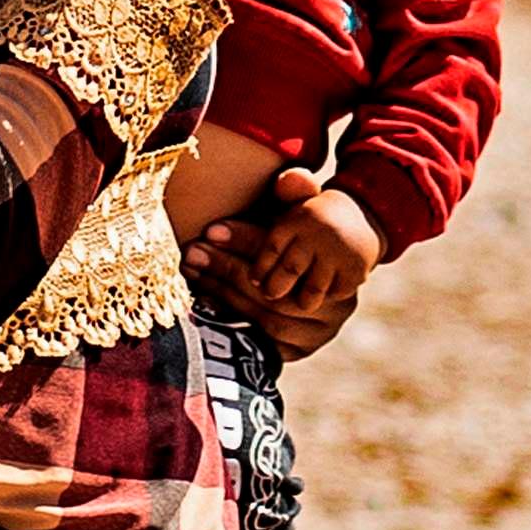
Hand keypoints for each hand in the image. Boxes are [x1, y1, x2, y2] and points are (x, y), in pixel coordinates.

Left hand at [202, 175, 381, 356]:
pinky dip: (230, 321)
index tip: (210, 229)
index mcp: (339, 266)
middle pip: (274, 288)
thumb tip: (292, 176)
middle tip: (192, 252)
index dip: (246, 239)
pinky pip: (259, 341)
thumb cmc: (302, 233)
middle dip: (228, 267)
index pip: (287, 253)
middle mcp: (337, 304)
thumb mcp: (302, 209)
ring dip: (223, 293)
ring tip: (192, 271)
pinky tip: (204, 301)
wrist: (321, 270)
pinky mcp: (300, 352)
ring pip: (266, 316)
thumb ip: (297, 190)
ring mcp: (320, 332)